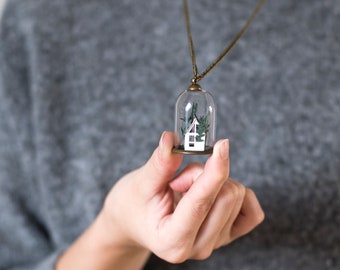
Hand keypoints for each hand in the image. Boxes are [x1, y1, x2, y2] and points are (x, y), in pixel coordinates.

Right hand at [102, 131, 263, 262]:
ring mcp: (216, 243)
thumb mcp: (141, 183)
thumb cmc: (134, 204)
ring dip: (214, 180)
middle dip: (203, 174)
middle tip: (179, 178)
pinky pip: (252, 210)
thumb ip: (160, 163)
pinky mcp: (228, 234)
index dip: (214, 171)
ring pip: (238, 197)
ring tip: (186, 187)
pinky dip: (237, 192)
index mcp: (172, 240)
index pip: (201, 203)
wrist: (135, 221)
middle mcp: (198, 247)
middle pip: (227, 197)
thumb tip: (172, 138)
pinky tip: (213, 191)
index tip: (222, 145)